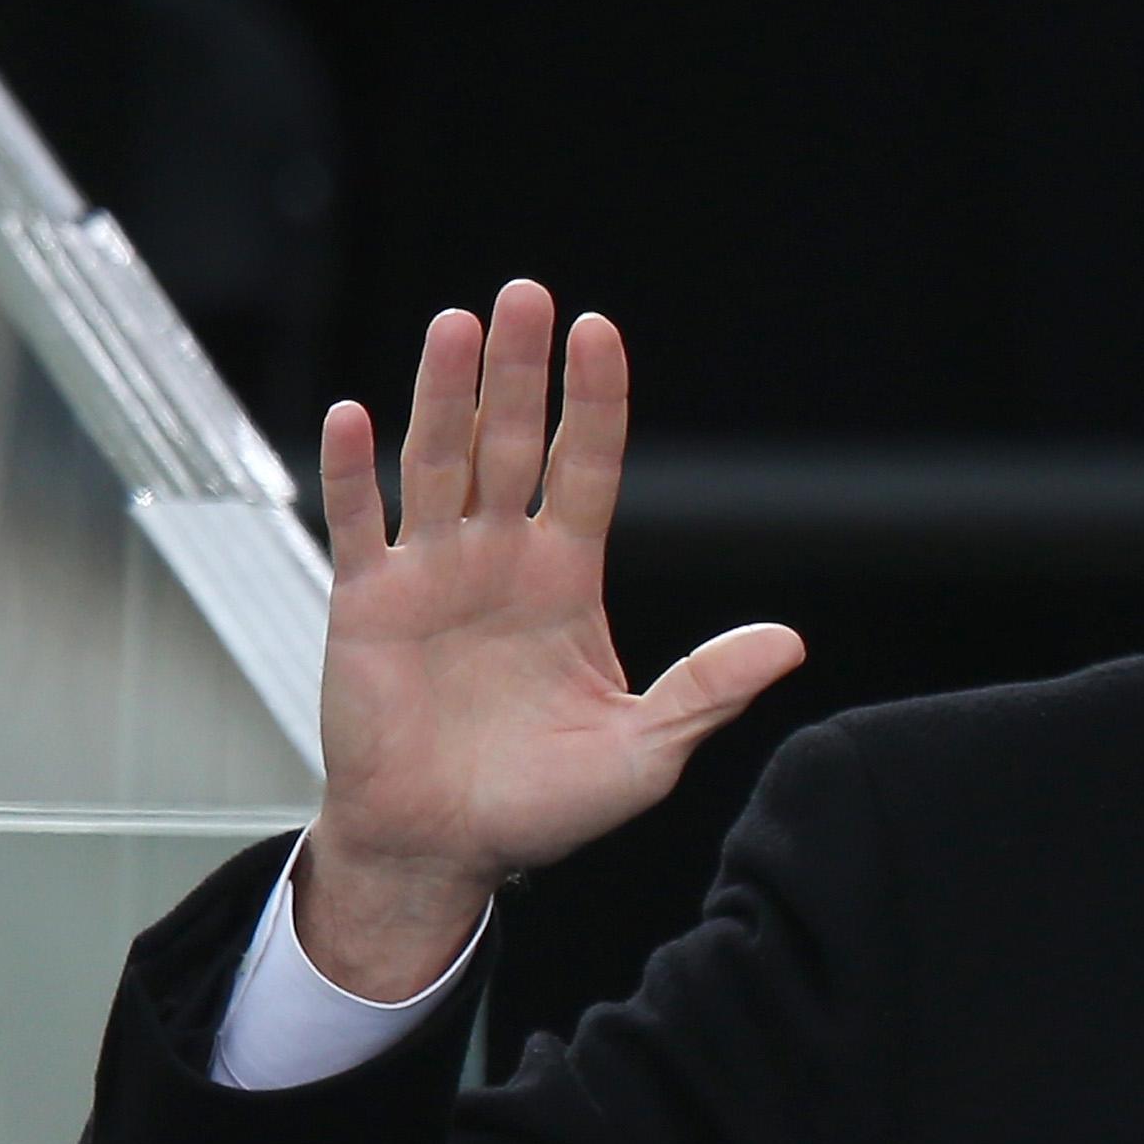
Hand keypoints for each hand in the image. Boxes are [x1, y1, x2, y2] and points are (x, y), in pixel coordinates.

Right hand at [300, 282, 805, 995]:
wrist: (447, 848)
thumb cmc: (542, 805)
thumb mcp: (646, 751)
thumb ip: (708, 690)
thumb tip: (789, 643)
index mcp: (566, 581)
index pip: (584, 468)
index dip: (590, 402)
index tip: (599, 331)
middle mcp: (498, 560)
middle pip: (507, 443)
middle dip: (517, 371)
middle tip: (526, 295)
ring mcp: (430, 573)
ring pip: (436, 463)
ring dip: (442, 394)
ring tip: (457, 326)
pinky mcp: (367, 602)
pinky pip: (358, 524)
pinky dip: (354, 472)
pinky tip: (358, 415)